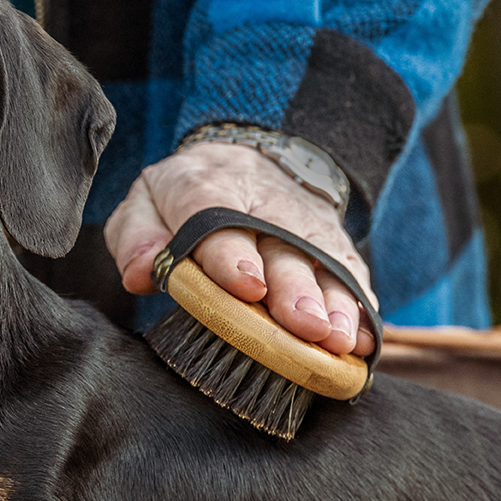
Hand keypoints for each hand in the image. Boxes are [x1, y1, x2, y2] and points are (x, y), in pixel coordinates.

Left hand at [103, 142, 377, 356]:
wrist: (241, 160)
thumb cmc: (183, 196)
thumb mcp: (145, 202)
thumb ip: (136, 236)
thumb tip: (140, 273)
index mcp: (205, 187)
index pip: (216, 217)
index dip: (232, 254)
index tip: (248, 287)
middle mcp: (263, 203)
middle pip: (281, 246)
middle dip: (295, 288)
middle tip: (305, 325)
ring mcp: (303, 222)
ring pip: (323, 260)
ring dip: (334, 303)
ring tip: (338, 340)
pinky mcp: (332, 241)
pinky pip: (350, 272)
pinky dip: (359, 307)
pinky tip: (364, 339)